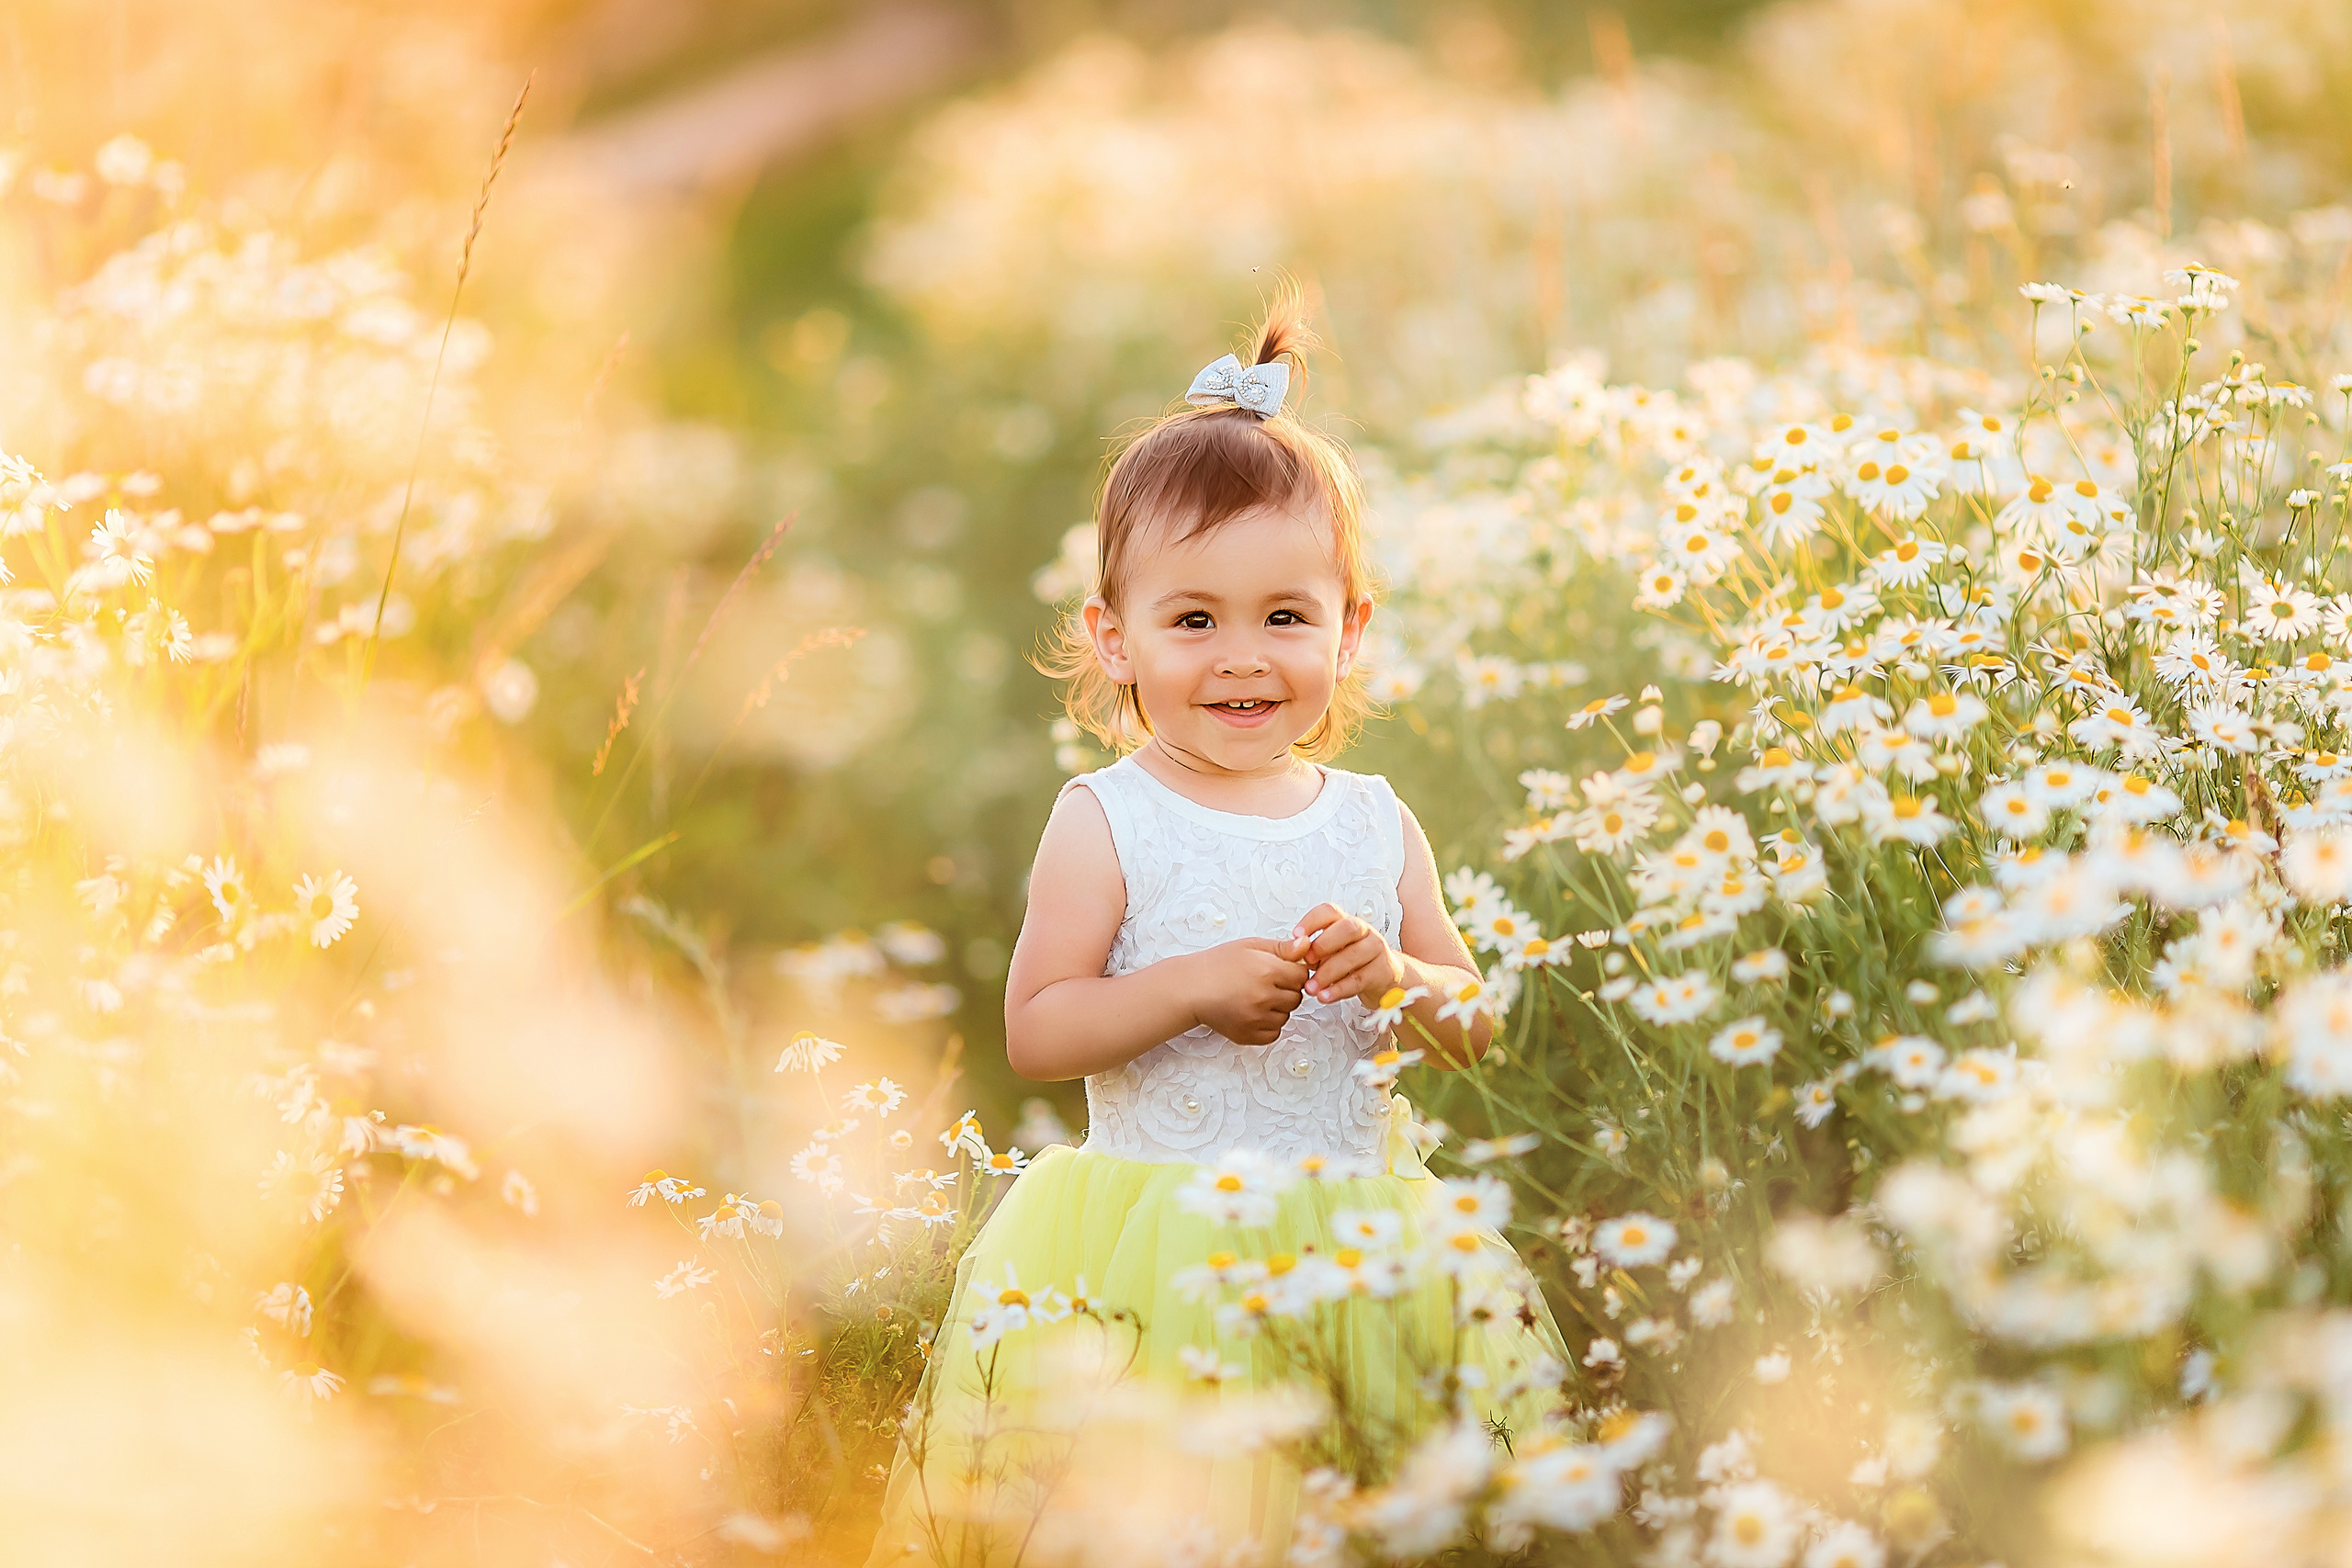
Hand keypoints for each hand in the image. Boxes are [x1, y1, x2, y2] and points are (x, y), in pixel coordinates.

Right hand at [1184, 937, 1310, 1045]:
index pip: (1302, 975)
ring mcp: (1256, 1019)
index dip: (1293, 971)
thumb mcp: (1250, 946)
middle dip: (1286, 989)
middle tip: (1266, 982)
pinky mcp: (1249, 1035)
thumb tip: (1306, 944)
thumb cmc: (1218, 965)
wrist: (1191, 989)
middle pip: (1297, 997)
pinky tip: (1253, 1011)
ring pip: (1286, 1016)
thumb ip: (1282, 947)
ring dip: (1277, 1008)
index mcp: (1267, 971)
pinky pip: (1274, 1033)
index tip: (1281, 970)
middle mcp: (1264, 997)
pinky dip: (1268, 1024)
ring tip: (1256, 996)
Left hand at [1290, 902, 1401, 1005]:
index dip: (1311, 921)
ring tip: (1311, 987)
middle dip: (1324, 944)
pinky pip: (1359, 979)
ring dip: (1328, 973)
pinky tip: (1326, 996)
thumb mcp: (1331, 953)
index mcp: (1345, 922)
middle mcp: (1363, 931)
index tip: (1296, 935)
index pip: (1329, 911)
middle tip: (1308, 961)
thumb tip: (1291, 953)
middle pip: (1347, 928)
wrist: (1384, 977)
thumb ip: (1312, 951)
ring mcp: (1375, 949)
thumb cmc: (1352, 962)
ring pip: (1353, 955)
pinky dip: (1339, 989)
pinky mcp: (1382, 970)